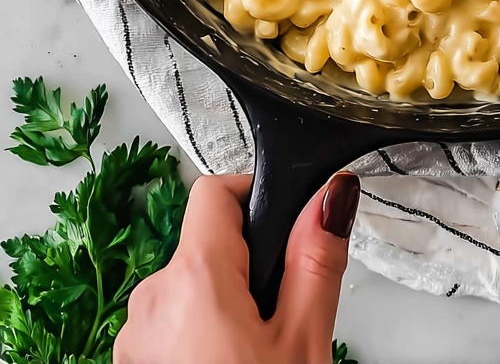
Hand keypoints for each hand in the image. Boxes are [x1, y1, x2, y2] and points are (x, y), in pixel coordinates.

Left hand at [114, 170, 359, 363]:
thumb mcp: (304, 340)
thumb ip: (315, 258)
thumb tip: (329, 195)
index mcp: (193, 278)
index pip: (216, 190)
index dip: (257, 196)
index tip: (286, 226)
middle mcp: (149, 303)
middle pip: (205, 244)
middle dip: (247, 265)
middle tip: (282, 315)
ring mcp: (133, 343)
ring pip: (189, 290)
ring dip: (223, 305)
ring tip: (259, 355)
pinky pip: (170, 329)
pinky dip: (201, 339)